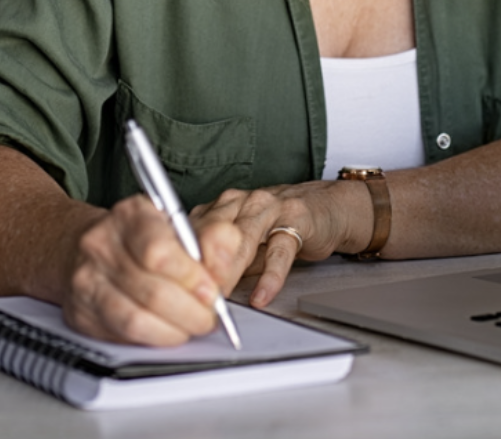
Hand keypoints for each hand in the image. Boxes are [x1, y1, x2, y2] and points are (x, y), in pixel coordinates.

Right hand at [58, 194, 244, 346]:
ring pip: (136, 320)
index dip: (192, 278)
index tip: (212, 291)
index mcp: (130, 215)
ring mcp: (86, 280)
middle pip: (152, 292)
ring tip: (190, 325)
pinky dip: (153, 339)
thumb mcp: (179, 225)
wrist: (88, 247)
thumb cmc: (141, 237)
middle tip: (208, 316)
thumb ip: (212, 239)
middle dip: (191, 312)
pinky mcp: (81, 313)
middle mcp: (101, 245)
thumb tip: (225, 264)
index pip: (159, 252)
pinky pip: (122, 336)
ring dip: (174, 331)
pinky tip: (166, 330)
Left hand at [192, 180, 371, 307]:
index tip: (174, 289)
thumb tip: (192, 294)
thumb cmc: (278, 228)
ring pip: (242, 239)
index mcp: (221, 207)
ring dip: (229, 270)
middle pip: (212, 233)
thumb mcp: (242, 245)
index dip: (181, 262)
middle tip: (194, 298)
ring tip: (221, 297)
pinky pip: (280, 251)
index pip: (192, 232)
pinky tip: (262, 295)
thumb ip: (220, 262)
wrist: (325, 207)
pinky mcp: (296, 220)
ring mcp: (269, 208)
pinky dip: (270, 277)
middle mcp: (241, 202)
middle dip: (201, 268)